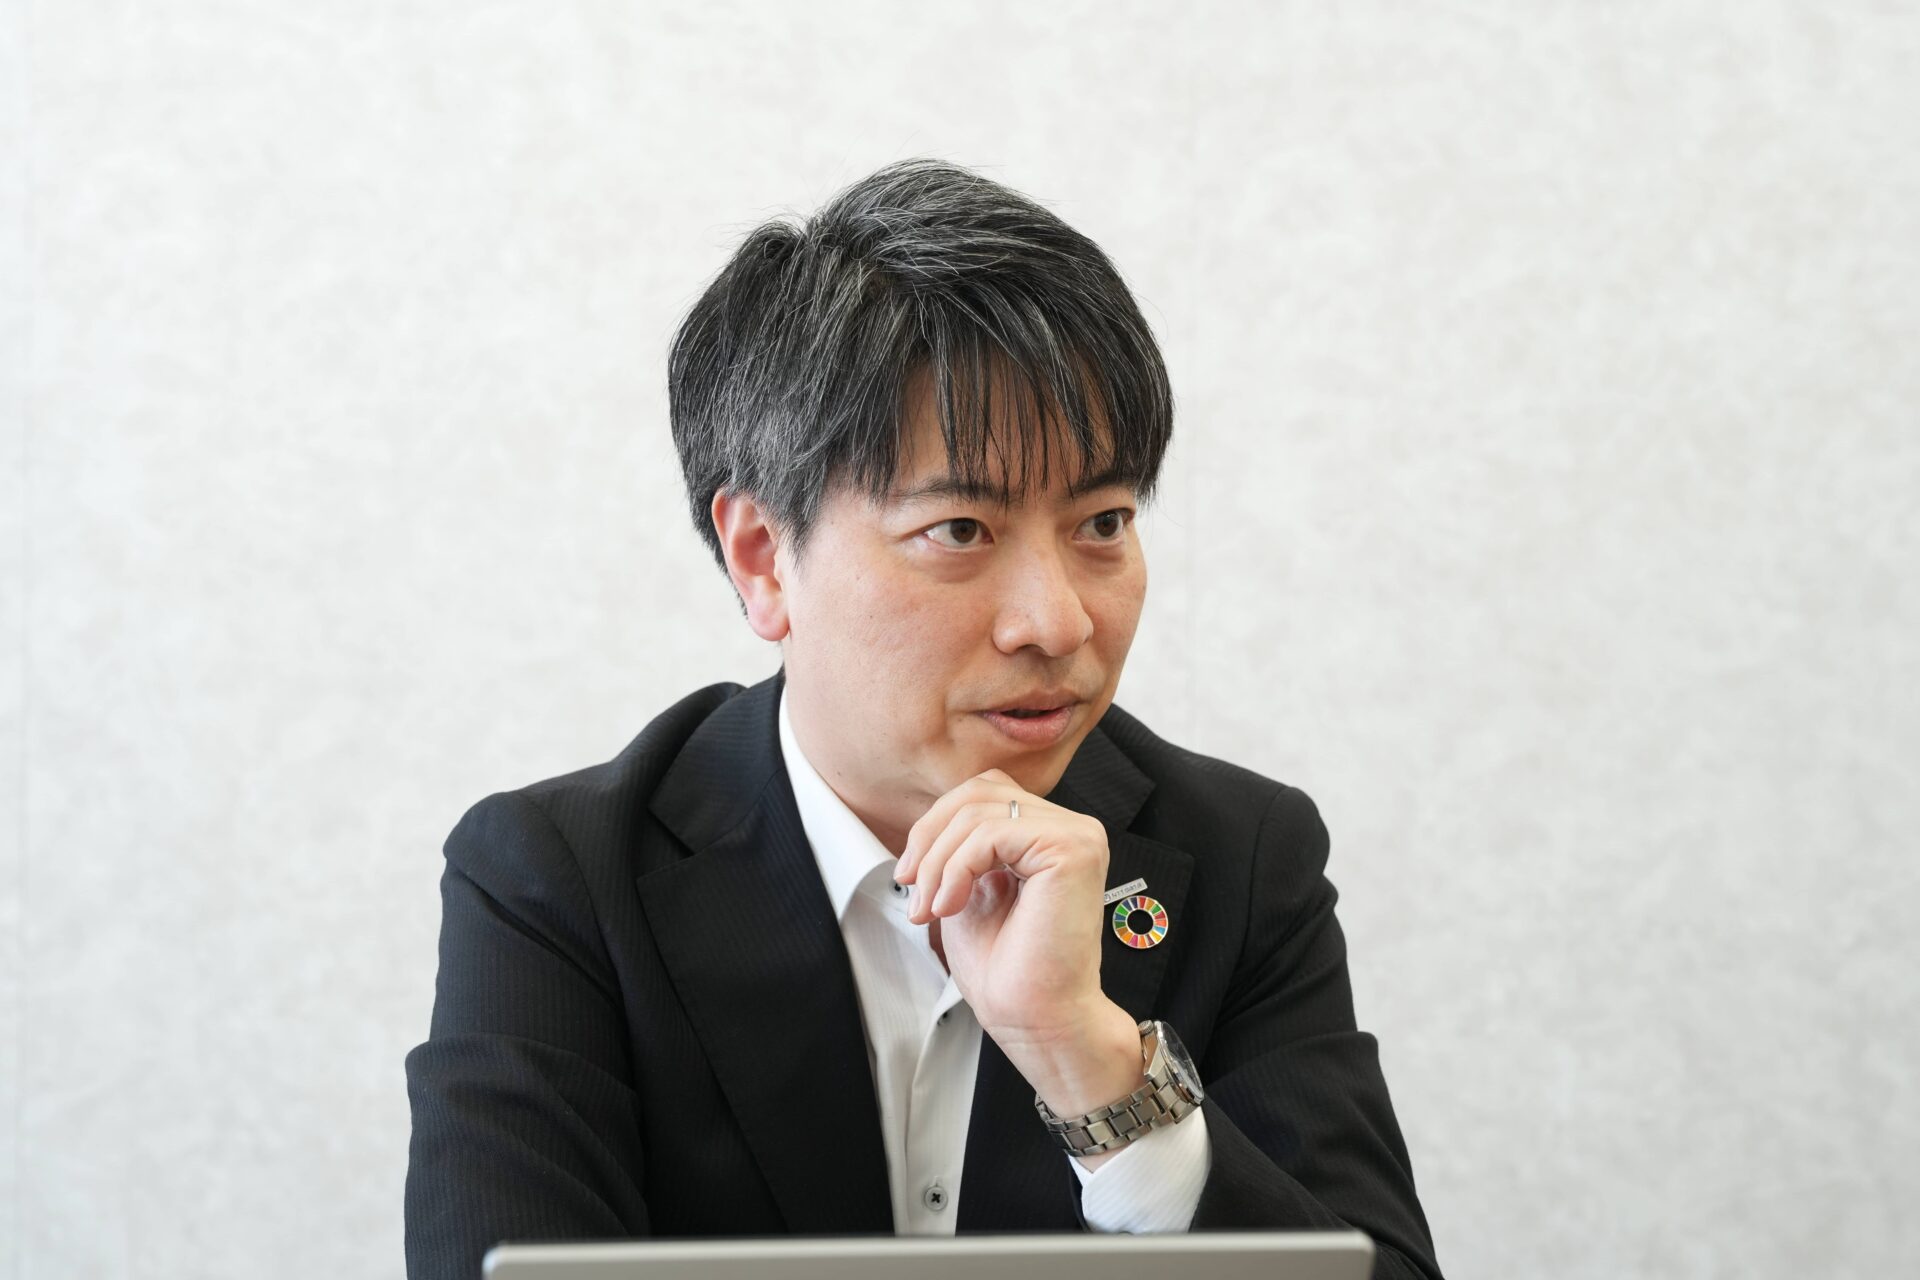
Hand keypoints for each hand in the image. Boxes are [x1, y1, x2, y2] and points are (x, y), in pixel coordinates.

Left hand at [893, 770, 1143, 1128]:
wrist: (1038, 1021)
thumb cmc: (1010, 972)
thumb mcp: (970, 890)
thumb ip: (961, 849)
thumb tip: (928, 825)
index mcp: (1050, 835)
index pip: (983, 793)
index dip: (936, 825)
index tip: (910, 875)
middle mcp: (1071, 828)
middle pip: (978, 792)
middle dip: (930, 838)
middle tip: (913, 889)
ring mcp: (1076, 835)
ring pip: (978, 812)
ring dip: (938, 861)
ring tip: (931, 908)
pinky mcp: (1071, 850)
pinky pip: (991, 833)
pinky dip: (956, 869)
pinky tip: (950, 907)